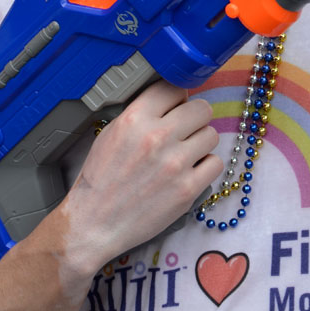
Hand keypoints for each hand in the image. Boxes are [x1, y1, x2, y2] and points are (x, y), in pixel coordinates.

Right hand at [55, 81, 221, 270]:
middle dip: (195, 118)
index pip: (174, 88)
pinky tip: (190, 172)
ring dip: (201, 143)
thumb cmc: (101, 180)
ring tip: (185, 154)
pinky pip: (215, 163)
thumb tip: (173, 100)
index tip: (176, 107)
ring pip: (211, 135)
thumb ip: (142, 114)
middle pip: (201, 109)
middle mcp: (157, 137)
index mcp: (134, 119)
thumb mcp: (112, 133)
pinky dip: (205, 167)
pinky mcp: (188, 188)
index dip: (177, 97)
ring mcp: (175, 163)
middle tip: (185, 131)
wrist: (95, 222)